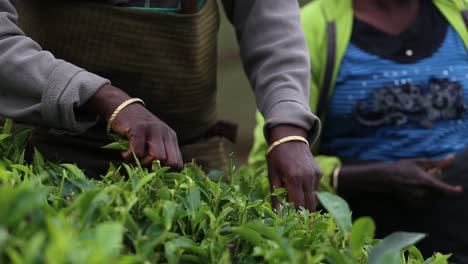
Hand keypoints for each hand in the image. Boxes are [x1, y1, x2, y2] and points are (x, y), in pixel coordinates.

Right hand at [83, 84, 182, 168]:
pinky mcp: (138, 128)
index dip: (167, 172)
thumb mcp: (154, 138)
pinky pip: (138, 151)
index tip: (155, 173)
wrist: (122, 106)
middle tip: (143, 163)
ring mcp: (152, 129)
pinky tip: (125, 153)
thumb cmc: (138, 128)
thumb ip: (160, 152)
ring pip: (156, 157)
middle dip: (155, 168)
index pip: (177, 162)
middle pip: (169, 161)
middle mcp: (164, 132)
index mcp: (170, 136)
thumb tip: (160, 175)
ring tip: (134, 157)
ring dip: (143, 162)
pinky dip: (129, 157)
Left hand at [267, 125, 321, 210]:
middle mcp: (307, 178)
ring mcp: (315, 175)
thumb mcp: (272, 175)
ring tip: (294, 195)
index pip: (298, 205)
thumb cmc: (277, 157)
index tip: (289, 218)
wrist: (289, 138)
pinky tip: (300, 183)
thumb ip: (276, 195)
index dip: (294, 214)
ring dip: (305, 201)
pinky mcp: (319, 173)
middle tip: (293, 213)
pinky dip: (308, 191)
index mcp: (293, 179)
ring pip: (313, 198)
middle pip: (309, 205)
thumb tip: (277, 213)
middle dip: (302, 212)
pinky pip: (315, 188)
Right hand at [338, 156, 462, 201]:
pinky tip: (417, 190)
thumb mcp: (419, 162)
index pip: (445, 189)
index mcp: (427, 181)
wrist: (384, 178)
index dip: (454, 191)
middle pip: (440, 194)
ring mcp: (417, 199)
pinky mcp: (412, 203)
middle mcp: (423, 192)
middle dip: (440, 189)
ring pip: (432, 199)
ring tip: (422, 184)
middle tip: (431, 180)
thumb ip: (437, 163)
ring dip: (432, 193)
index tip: (459, 189)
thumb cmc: (401, 167)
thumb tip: (452, 158)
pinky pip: (424, 202)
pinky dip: (425, 197)